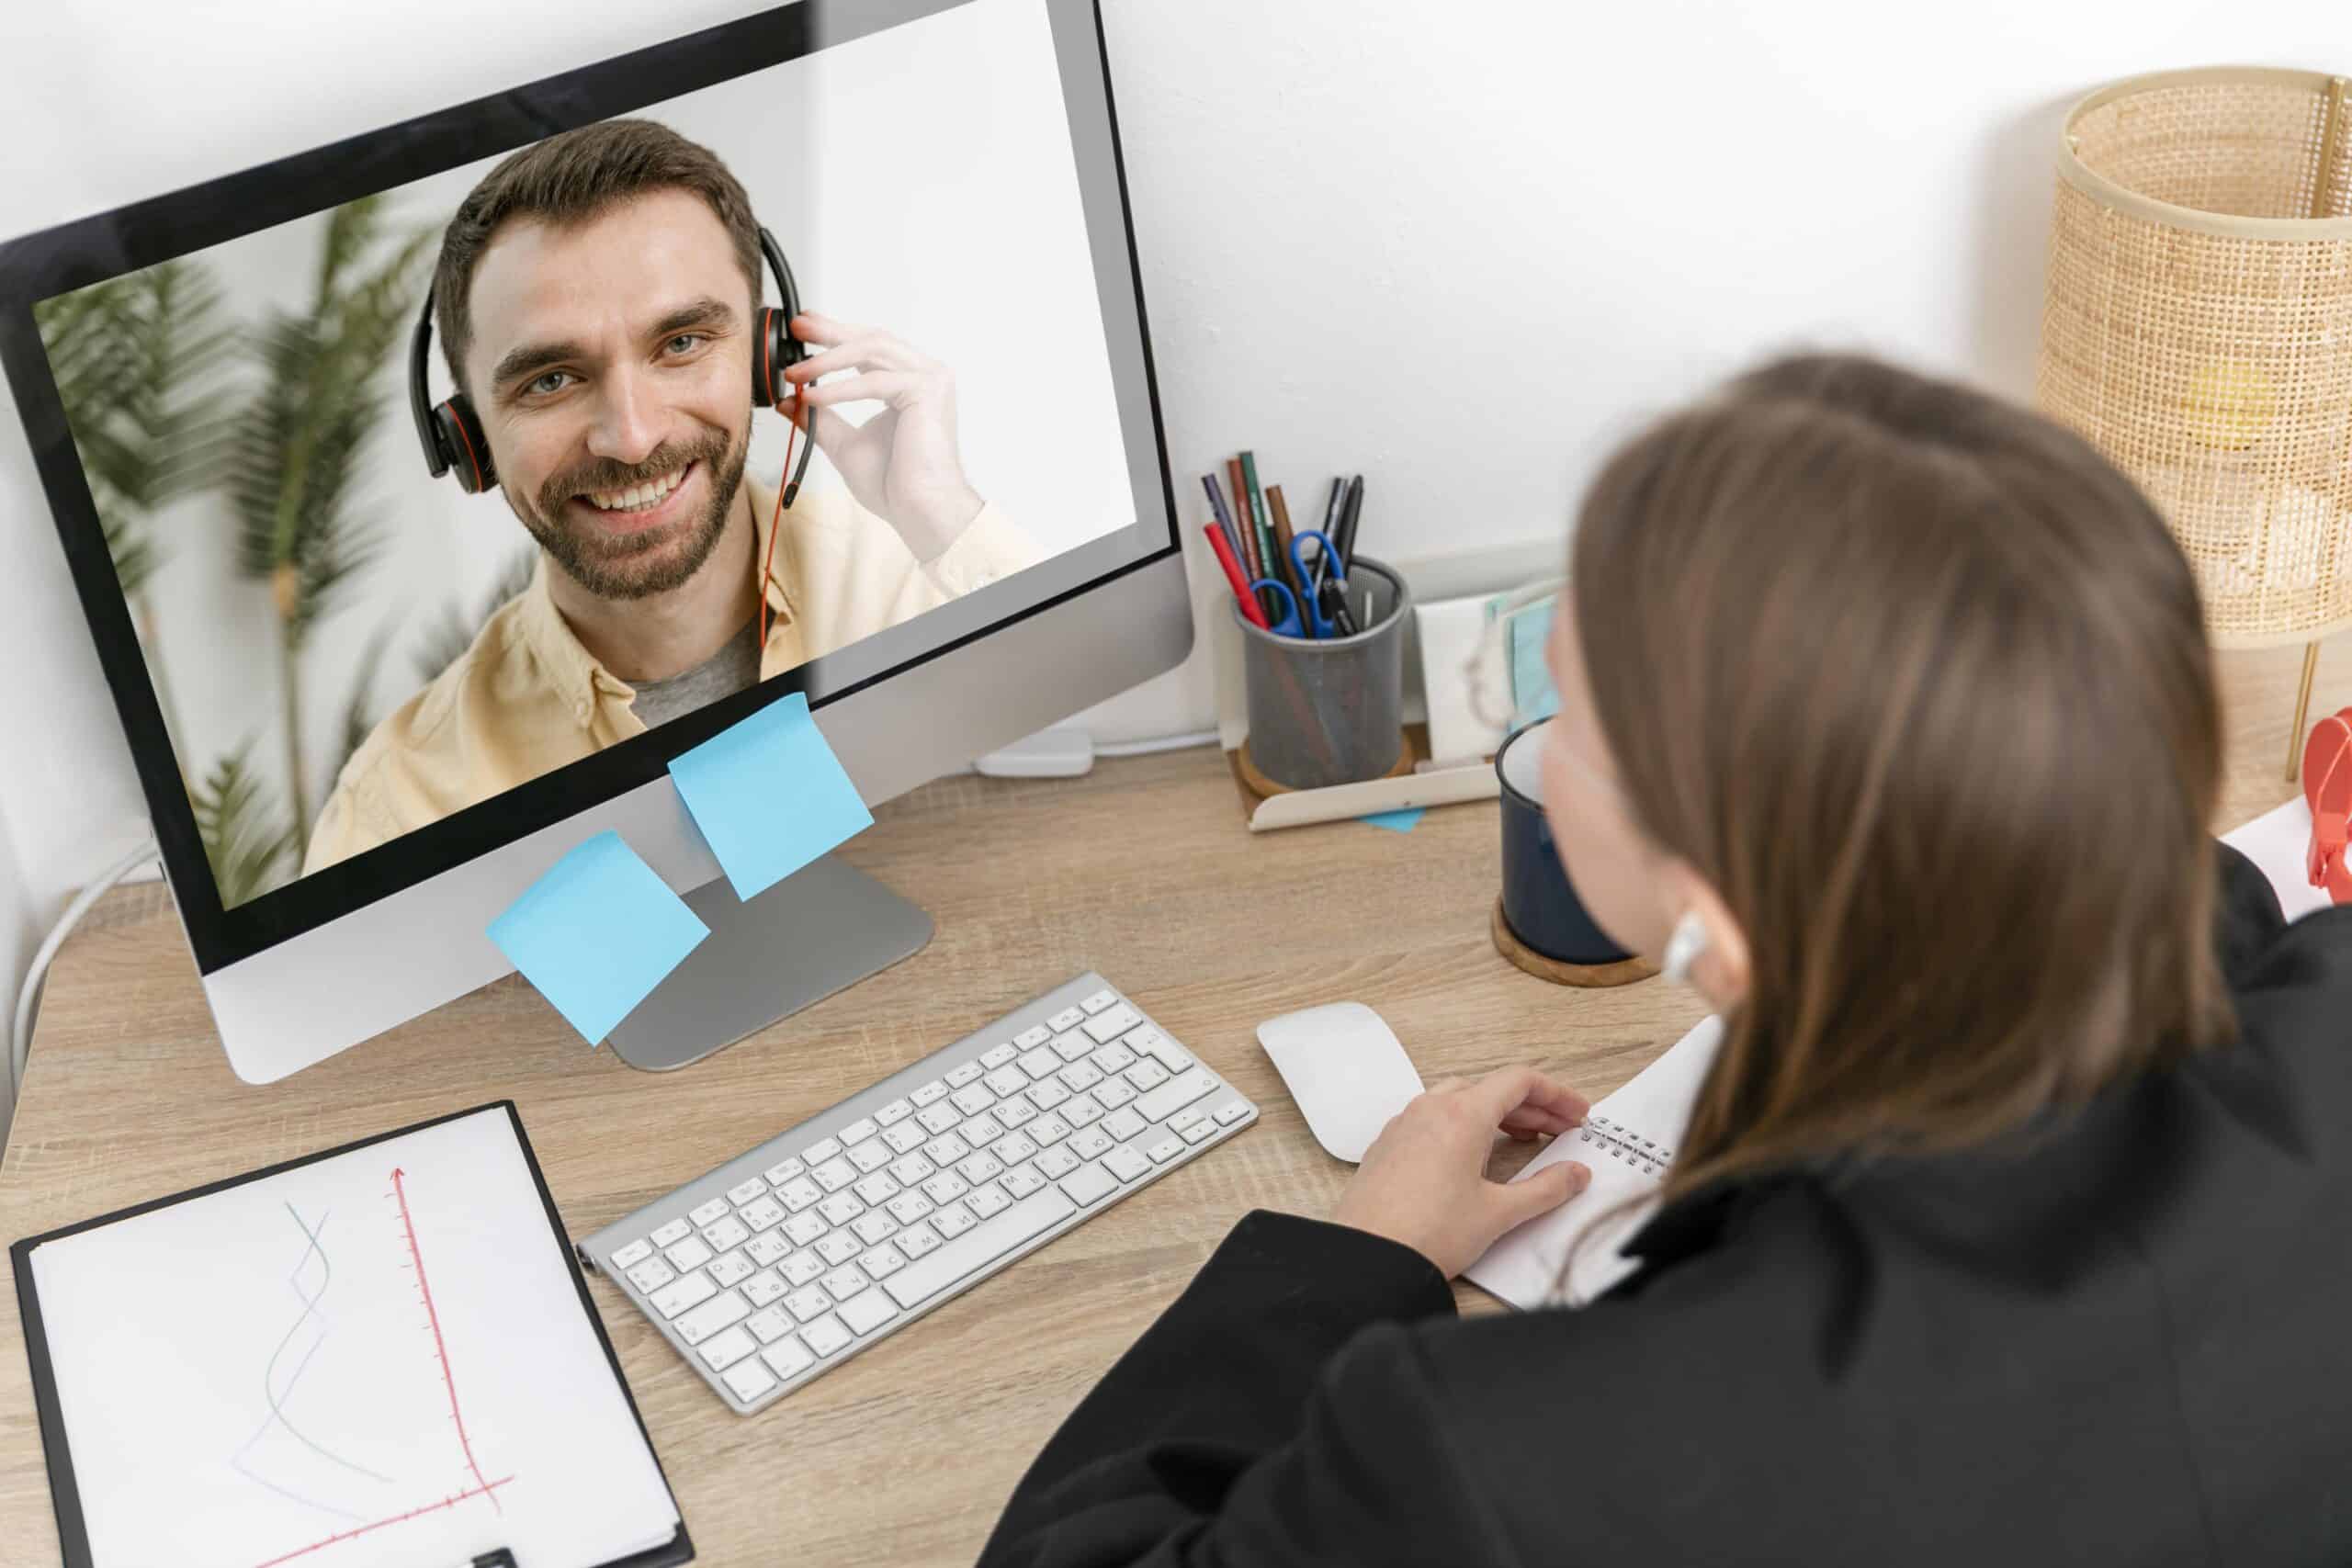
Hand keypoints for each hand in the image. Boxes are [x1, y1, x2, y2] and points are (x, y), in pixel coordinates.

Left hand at [777, 312, 984, 561]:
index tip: (802, 330)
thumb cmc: (894, 485)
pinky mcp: (927, 391)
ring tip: (794, 371)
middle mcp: (924, 375)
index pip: (870, 347)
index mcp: (910, 383)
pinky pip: (874, 381)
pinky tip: (812, 397)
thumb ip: (820, 419)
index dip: (835, 334)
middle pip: (872, 339)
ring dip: (827, 359)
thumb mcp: (844, 443)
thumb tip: (787, 402)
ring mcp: (930, 379)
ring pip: (872, 351)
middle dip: (830, 332)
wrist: (920, 510)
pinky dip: (839, 389)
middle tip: (796, 327)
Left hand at [1332, 1066, 1592, 1278]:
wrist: (1368, 1258)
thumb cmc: (1427, 1234)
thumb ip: (1546, 1190)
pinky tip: (1473, 1156)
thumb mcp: (1499, 1213)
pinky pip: (1432, 1119)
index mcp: (1462, 1115)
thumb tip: (1575, 1175)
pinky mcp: (1388, 1144)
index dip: (1556, 1095)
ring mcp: (1405, 1124)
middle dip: (1531, 1107)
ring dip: (1496, 1113)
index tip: (1577, 1114)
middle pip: (1491, 1089)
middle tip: (1559, 1131)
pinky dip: (1463, 1125)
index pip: (1519, 1082)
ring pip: (1459, 1100)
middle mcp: (1430, 1109)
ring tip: (1521, 1140)